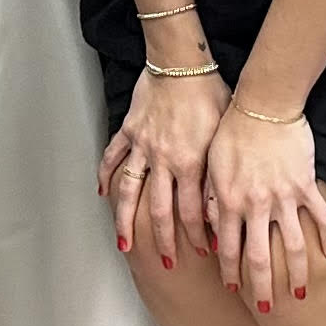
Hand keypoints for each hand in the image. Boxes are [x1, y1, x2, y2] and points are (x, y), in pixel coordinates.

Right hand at [99, 65, 224, 271]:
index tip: (203, 252)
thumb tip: (222, 207)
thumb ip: (218, 172)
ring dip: (127, 222)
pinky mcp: (130, 130)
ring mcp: (143, 146)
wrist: (182, 62)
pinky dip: (106, 175)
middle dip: (164, 240)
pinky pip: (113, 157)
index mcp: (191, 163)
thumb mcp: (223, 136)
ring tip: (124, 245)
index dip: (198, 235)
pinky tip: (102, 194)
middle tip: (167, 263)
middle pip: (159, 210)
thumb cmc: (211, 93)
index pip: (193, 211)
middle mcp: (164, 160)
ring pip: (130, 191)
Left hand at [203, 105, 325, 313]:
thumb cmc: (232, 128)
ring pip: (291, 245)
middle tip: (267, 308)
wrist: (263, 104)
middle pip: (259, 256)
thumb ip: (212, 198)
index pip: (228, 246)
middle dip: (261, 285)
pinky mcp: (305, 184)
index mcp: (228, 199)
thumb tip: (211, 228)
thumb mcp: (211, 164)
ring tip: (299, 292)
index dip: (230, 271)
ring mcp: (283, 196)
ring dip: (295, 272)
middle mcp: (255, 204)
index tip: (234, 290)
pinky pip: (320, 216)